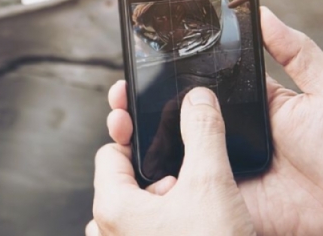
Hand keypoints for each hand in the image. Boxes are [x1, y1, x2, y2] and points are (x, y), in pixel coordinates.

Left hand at [86, 87, 254, 235]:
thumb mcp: (212, 185)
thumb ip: (203, 133)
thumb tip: (198, 99)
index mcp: (112, 208)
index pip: (110, 153)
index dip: (135, 136)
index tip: (154, 127)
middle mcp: (109, 234)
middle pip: (126, 183)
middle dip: (158, 176)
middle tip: (187, 181)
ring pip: (139, 212)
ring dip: (167, 204)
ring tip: (197, 210)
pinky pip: (147, 234)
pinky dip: (169, 226)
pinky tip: (199, 229)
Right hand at [103, 7, 322, 234]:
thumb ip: (297, 52)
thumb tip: (263, 12)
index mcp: (247, 103)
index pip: (198, 81)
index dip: (167, 72)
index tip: (140, 59)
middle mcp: (226, 133)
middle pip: (172, 113)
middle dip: (138, 102)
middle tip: (119, 92)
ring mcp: (219, 165)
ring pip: (168, 148)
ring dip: (138, 135)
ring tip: (120, 121)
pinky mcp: (218, 196)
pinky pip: (183, 185)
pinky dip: (157, 176)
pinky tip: (139, 161)